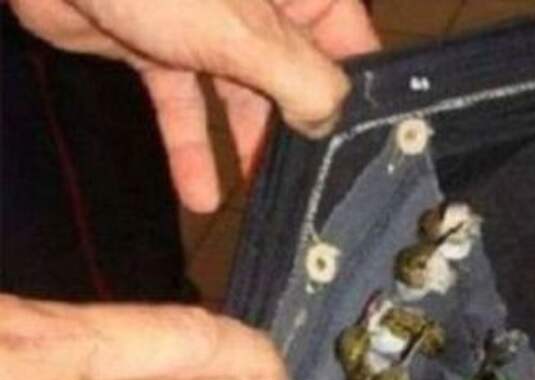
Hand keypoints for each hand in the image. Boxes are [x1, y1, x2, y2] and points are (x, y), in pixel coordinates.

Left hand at [10, 0, 379, 212]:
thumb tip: (332, 120)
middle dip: (301, 132)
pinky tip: (199, 194)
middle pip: (296, 75)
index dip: (361, 92)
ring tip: (263, 201)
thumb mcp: (247, 33)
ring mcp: (209, 26)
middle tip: (314, 186)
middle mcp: (261, 5)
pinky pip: (185, 104)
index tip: (370, 147)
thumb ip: (303, 80)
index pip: (351, 40)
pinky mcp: (159, 49)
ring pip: (241, 97)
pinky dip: (190, 147)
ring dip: (246, 150)